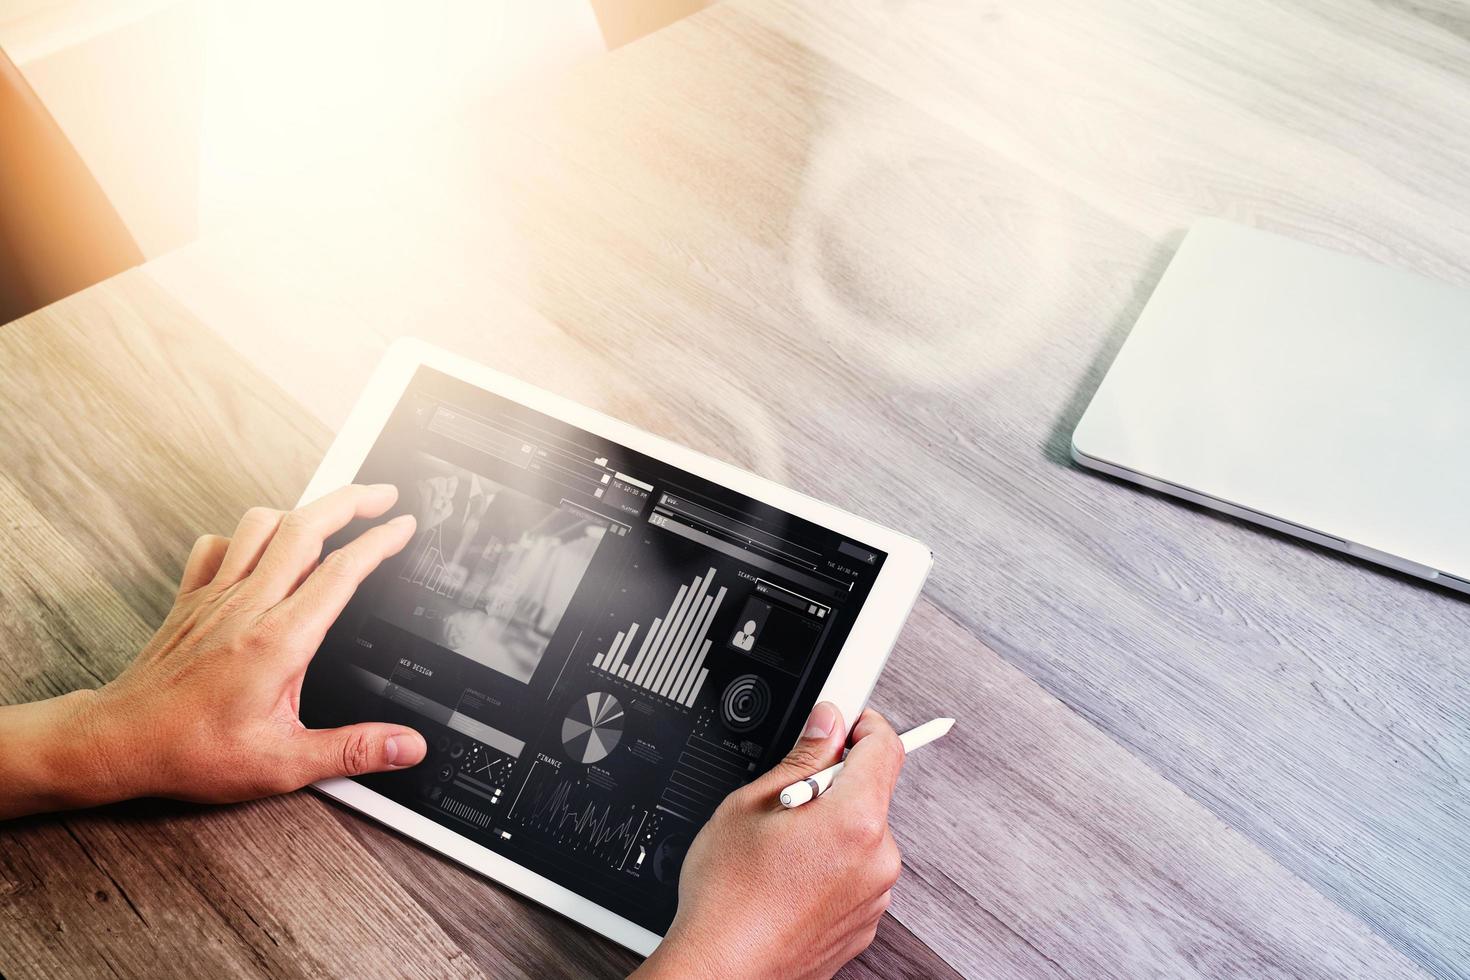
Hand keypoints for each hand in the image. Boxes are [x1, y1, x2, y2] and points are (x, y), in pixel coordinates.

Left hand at [0, 484, 427, 818]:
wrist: (119, 742)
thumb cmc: (192, 752)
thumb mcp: (284, 763)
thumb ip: (353, 751)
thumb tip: (406, 747)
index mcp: (279, 640)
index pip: (341, 571)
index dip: (380, 541)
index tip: (403, 526)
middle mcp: (248, 606)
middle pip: (305, 526)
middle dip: (350, 500)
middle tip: (382, 495)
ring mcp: (216, 597)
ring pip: (261, 524)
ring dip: (301, 510)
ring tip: (329, 514)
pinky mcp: (191, 600)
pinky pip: (218, 545)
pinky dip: (245, 535)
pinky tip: (260, 549)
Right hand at [637, 703, 905, 979]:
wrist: (722, 970)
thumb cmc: (728, 898)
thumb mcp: (750, 805)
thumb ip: (801, 759)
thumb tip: (828, 725)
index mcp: (856, 821)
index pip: (886, 747)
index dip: (864, 724)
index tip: (845, 721)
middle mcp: (878, 861)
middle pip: (871, 794)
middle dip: (835, 785)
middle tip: (787, 798)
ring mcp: (874, 898)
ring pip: (862, 836)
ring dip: (832, 829)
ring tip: (780, 848)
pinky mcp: (863, 924)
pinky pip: (856, 874)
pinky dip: (831, 867)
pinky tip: (788, 878)